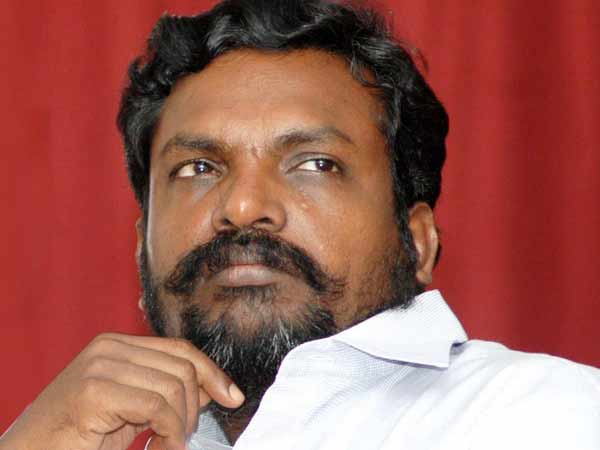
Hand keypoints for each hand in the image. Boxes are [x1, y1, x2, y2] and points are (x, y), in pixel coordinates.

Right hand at [0, 333, 243, 449]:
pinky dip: (169, 433)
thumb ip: (166, 391)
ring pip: (174, 387)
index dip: (211, 372)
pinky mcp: (94, 391)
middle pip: (182, 366)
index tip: (232, 396)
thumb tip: (212, 386)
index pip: (180, 349)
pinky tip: (157, 448)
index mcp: (117, 345)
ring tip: (165, 446)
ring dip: (180, 426)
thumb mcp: (131, 408)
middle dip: (194, 407)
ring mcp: (100, 366)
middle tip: (179, 439)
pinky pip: (157, 407)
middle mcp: (109, 347)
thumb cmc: (77, 439)